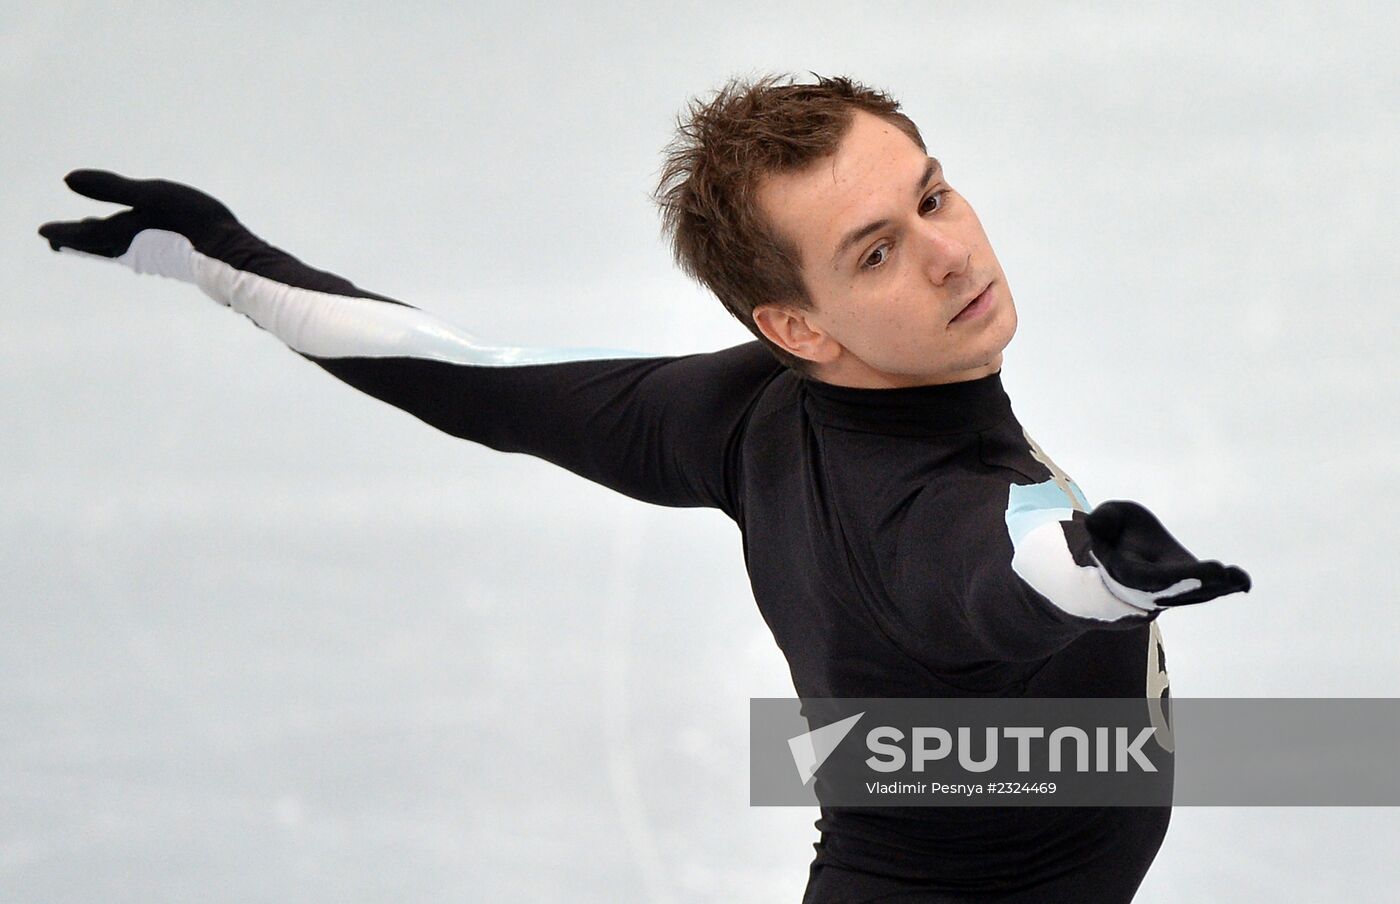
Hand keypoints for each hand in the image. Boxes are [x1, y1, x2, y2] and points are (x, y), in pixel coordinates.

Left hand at [39, 170, 249, 278]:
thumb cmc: (191, 222)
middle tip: (58, 242)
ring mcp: (153, 258)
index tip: (44, 233)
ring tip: (91, 238)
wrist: (232, 255)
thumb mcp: (150, 196)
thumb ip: (109, 187)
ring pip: (116, 250)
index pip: (82, 234)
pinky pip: (137, 253)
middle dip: (78, 241)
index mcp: (122, 234)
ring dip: (99, 244)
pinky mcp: (171, 259)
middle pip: (96, 247)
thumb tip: (68, 179)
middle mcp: (133, 250)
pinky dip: (124, 246)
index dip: (61, 231)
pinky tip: (135, 245)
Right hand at [1085, 500, 1251, 607]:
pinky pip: (1209, 590)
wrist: (1126, 552)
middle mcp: (1152, 587)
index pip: (1150, 577)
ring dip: (1218, 587)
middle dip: (1199, 582)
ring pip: (1197, 593)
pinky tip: (1243, 582)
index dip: (1171, 576)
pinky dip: (1226, 587)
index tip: (1186, 568)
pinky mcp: (1191, 585)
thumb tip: (1093, 522)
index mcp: (1129, 572)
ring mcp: (1174, 590)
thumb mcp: (1108, 518)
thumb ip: (1102, 520)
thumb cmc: (1117, 531)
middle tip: (1221, 571)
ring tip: (1238, 578)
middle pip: (1178, 589)